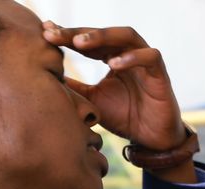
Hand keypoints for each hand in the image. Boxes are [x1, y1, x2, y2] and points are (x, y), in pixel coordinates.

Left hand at [42, 22, 186, 151]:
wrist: (150, 140)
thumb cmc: (124, 117)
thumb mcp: (93, 101)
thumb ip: (75, 87)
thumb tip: (48, 78)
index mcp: (111, 57)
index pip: (88, 41)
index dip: (67, 36)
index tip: (45, 34)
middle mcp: (128, 53)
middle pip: (103, 33)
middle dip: (78, 33)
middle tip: (54, 34)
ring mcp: (144, 61)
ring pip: (126, 36)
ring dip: (102, 36)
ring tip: (79, 42)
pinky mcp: (160, 73)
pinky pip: (149, 56)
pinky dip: (132, 57)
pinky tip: (113, 64)